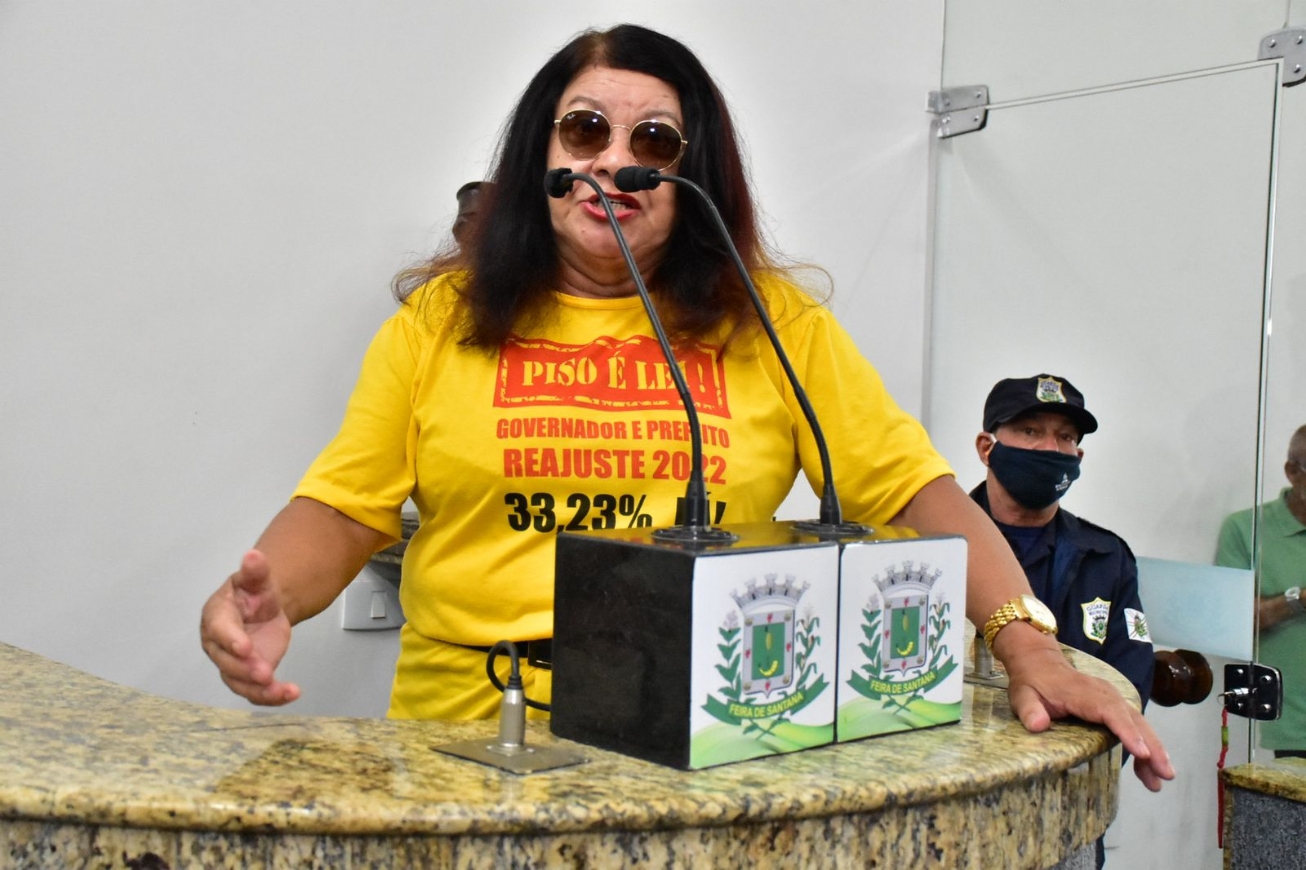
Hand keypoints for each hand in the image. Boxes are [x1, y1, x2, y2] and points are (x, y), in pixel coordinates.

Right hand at [199, 549, 300, 705]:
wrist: (262, 608)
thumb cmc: (253, 593)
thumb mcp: (257, 579)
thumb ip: (256, 571)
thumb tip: (254, 554)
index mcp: (217, 617)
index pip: (219, 630)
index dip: (231, 640)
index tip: (245, 647)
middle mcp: (218, 644)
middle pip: (226, 662)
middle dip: (245, 669)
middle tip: (266, 673)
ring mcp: (232, 663)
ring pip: (239, 682)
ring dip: (259, 690)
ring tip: (283, 691)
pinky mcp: (247, 676)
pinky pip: (255, 691)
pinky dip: (271, 696)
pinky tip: (291, 693)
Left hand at [1004, 644, 1174, 791]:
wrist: (1039, 663)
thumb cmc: (1032, 682)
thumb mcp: (1022, 695)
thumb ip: (1028, 709)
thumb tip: (1038, 725)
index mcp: (1083, 693)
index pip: (1110, 711)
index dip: (1127, 731)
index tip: (1142, 752)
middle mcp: (1104, 694)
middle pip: (1133, 719)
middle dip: (1152, 746)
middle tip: (1165, 773)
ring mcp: (1112, 699)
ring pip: (1139, 724)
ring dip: (1154, 749)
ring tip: (1163, 777)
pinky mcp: (1114, 707)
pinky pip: (1133, 726)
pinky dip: (1144, 746)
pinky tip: (1149, 769)